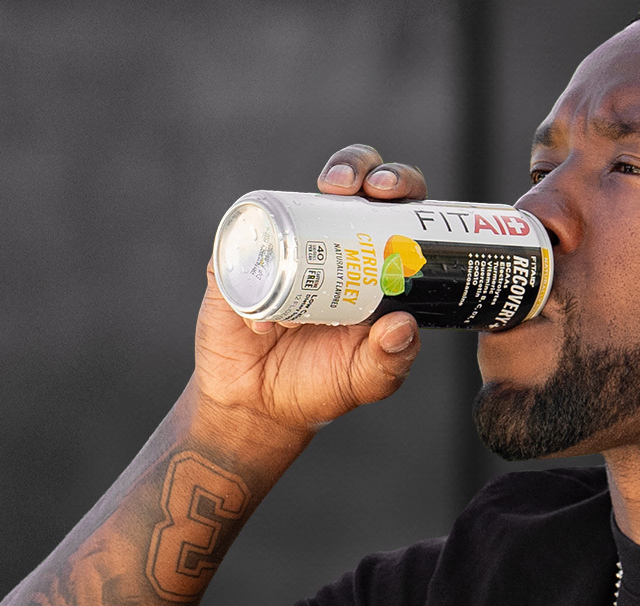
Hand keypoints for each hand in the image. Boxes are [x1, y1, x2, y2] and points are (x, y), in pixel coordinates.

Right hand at [194, 146, 428, 441]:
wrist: (257, 404)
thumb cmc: (320, 385)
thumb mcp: (364, 379)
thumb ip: (389, 361)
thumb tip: (402, 326)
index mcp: (373, 266)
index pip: (395, 211)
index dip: (401, 186)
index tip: (395, 194)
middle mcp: (330, 244)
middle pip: (353, 185)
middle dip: (360, 167)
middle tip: (363, 188)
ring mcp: (282, 245)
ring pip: (298, 193)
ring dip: (315, 185)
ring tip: (329, 195)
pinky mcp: (237, 258)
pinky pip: (244, 234)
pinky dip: (256, 242)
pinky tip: (274, 267)